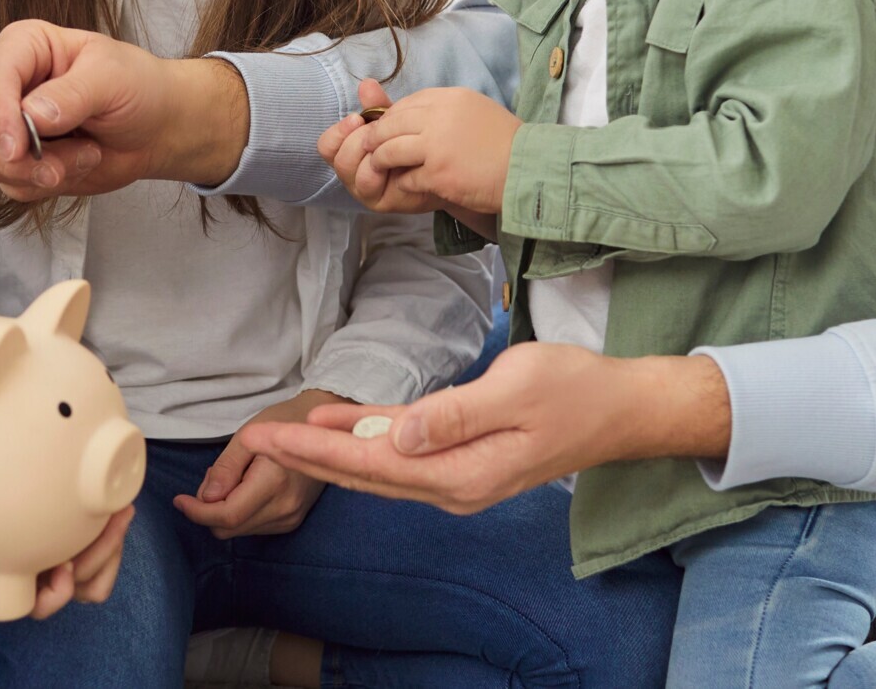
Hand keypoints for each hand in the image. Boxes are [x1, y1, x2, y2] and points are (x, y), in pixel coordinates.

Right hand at [0, 20, 248, 201]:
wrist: (155, 128)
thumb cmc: (137, 88)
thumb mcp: (112, 79)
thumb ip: (72, 94)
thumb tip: (32, 116)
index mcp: (24, 46)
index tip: (17, 147)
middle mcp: (6, 83)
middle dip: (14, 156)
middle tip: (57, 167)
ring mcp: (7, 123)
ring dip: (39, 172)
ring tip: (86, 155)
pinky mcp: (18, 158)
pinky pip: (10, 183)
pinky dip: (43, 186)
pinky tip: (76, 165)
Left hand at [171, 390, 345, 537]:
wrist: (323, 428)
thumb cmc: (284, 422)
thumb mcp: (248, 435)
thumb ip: (225, 468)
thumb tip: (206, 499)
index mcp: (274, 484)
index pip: (227, 515)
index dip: (197, 512)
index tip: (179, 500)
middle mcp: (285, 508)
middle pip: (229, 528)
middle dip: (209, 509)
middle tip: (214, 476)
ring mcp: (291, 517)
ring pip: (239, 531)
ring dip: (224, 511)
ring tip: (234, 478)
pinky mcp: (293, 521)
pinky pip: (253, 527)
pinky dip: (240, 513)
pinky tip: (246, 488)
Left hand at [235, 347, 733, 514]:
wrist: (625, 410)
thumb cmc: (576, 389)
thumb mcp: (515, 388)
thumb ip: (453, 416)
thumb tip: (396, 436)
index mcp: (461, 474)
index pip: (370, 463)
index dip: (315, 449)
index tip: (266, 436)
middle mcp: (454, 487)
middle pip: (365, 473)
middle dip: (307, 457)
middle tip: (251, 439)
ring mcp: (460, 479)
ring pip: (379, 469)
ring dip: (330, 452)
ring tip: (281, 435)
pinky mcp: (466, 462)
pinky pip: (402, 457)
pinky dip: (365, 442)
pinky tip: (339, 426)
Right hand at [319, 81, 439, 213]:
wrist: (445, 170)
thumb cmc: (416, 145)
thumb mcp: (395, 123)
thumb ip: (378, 107)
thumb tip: (366, 83)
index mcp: (350, 155)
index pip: (327, 145)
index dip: (338, 131)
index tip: (357, 118)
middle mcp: (352, 176)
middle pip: (337, 157)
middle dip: (357, 139)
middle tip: (379, 131)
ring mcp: (364, 192)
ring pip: (347, 169)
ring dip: (366, 151)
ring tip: (389, 143)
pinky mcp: (378, 202)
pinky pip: (366, 182)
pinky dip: (376, 167)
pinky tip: (396, 158)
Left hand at [337, 84, 520, 217]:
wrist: (529, 171)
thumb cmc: (505, 144)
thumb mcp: (475, 112)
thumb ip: (443, 110)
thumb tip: (411, 114)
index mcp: (451, 98)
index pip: (406, 104)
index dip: (391, 118)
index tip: (387, 130)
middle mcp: (440, 117)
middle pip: (391, 125)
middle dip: (376, 137)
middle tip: (370, 148)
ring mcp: (437, 146)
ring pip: (389, 150)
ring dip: (381, 160)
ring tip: (380, 167)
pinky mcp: (438, 173)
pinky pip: (406, 177)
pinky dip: (404, 182)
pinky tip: (410, 184)